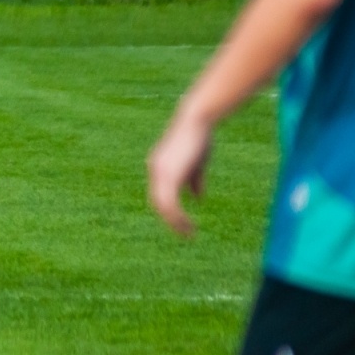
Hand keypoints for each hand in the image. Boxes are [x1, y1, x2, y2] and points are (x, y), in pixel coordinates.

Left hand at [147, 108, 213, 236]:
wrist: (196, 121)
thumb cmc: (198, 138)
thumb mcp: (197, 162)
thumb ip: (194, 180)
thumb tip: (197, 199)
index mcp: (159, 168)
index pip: (159, 194)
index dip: (169, 210)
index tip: (182, 222)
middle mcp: (156, 171)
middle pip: (158, 203)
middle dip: (171, 220)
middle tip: (185, 233)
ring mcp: (160, 174)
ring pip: (163, 207)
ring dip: (175, 223)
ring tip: (188, 233)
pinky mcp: (169, 176)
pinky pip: (170, 204)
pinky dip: (178, 218)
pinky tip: (188, 226)